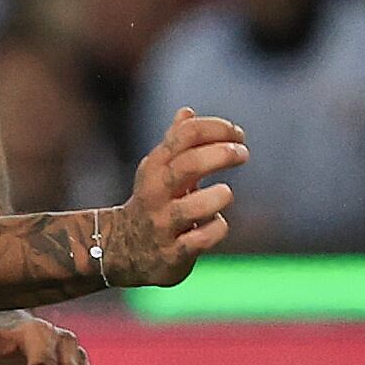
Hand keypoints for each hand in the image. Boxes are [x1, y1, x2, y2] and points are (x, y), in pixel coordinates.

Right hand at [107, 106, 243, 290]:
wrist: (122, 250)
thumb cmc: (153, 202)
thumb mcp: (158, 170)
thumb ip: (175, 142)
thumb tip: (187, 112)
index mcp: (155, 166)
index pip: (186, 134)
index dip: (217, 129)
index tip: (238, 135)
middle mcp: (156, 192)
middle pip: (190, 165)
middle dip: (222, 154)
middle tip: (243, 153)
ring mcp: (163, 223)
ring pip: (195, 207)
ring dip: (218, 197)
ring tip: (224, 193)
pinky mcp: (172, 253)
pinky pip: (201, 240)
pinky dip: (216, 228)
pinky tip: (216, 223)